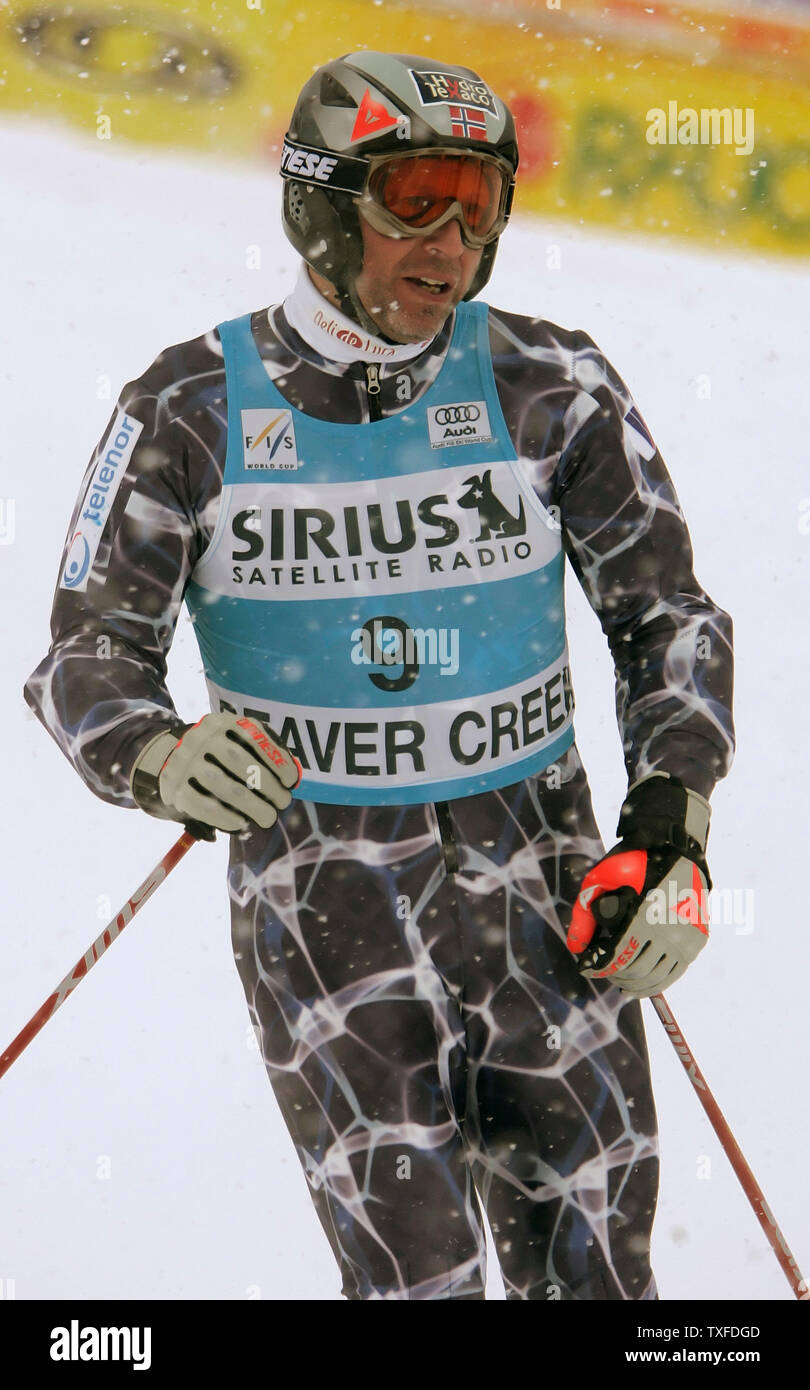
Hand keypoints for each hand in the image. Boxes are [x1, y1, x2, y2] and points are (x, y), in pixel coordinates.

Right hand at [130, 713, 301, 836]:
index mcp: (221, 722)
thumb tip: (293, 776)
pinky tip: (241, 824)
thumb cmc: (218, 755)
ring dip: (251, 805)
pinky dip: (225, 818)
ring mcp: (184, 761)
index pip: (253, 736)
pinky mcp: (173, 785)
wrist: (171, 759)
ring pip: (223, 785)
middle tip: (283, 802)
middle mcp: (200, 737)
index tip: (290, 781)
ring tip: (268, 817)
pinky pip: (202, 806)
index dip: (276, 759)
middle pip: (239, 761)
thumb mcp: (235, 743)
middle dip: (268, 785)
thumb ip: (261, 753)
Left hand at [567, 772, 711, 996]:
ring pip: (655, 977)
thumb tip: (575, 949)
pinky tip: (641, 983)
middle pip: (634, 971)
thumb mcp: (600, 878)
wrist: (676, 846)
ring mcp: (687, 937)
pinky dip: (656, 984)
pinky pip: (674, 973)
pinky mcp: (698, 940)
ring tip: (619, 980)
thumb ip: (585, 915)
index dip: (596, 967)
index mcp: (643, 916)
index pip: (616, 957)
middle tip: (602, 971)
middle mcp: (669, 931)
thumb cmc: (632, 860)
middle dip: (613, 975)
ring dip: (633, 983)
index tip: (585, 967)